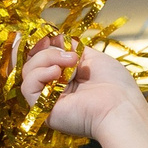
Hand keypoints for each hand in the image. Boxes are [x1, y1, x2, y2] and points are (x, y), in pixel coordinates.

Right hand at [19, 41, 147, 142]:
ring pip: (28, 72)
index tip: (48, 38)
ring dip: (46, 59)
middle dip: (47, 51)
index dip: (40, 45)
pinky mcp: (43, 110)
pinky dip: (39, 74)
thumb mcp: (93, 58)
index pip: (42, 58)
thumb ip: (72, 48)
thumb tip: (56, 38)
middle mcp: (55, 90)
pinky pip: (27, 87)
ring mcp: (48, 101)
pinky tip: (57, 73)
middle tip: (71, 55)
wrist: (120, 107)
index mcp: (67, 79)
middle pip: (32, 62)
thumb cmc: (116, 85)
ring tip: (71, 63)